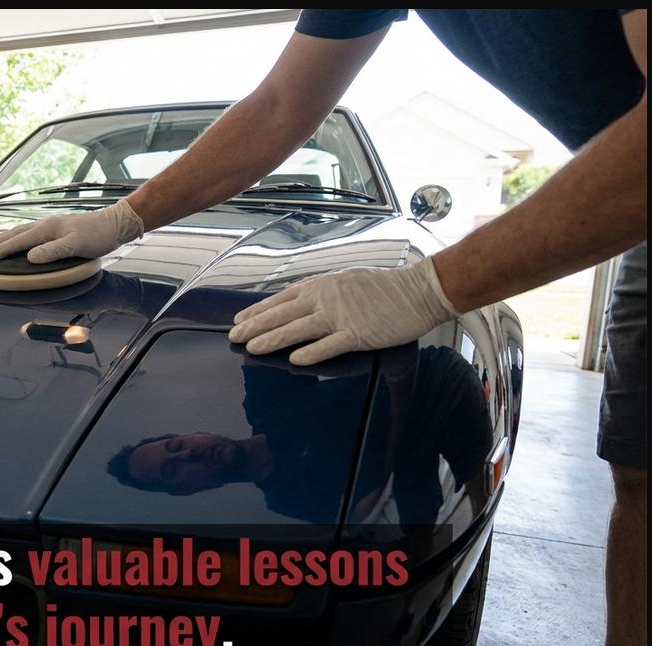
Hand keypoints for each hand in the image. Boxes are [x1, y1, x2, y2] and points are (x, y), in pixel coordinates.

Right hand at [0, 199, 144, 262]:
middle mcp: (47, 225)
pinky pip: (32, 234)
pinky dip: (20, 238)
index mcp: (48, 229)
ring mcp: (52, 226)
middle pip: (16, 233)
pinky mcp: (59, 229)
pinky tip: (22, 243)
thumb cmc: (99, 236)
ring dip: (7, 239)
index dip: (1, 250)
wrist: (117, 223)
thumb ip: (53, 251)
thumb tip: (30, 258)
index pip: (19, 241)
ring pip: (22, 232)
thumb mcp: (77, 245)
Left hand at [228, 257, 458, 365]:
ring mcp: (341, 316)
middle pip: (282, 315)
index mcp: (321, 286)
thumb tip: (298, 300)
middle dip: (255, 326)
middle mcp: (326, 299)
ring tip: (252, 348)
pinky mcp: (358, 333)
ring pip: (298, 329)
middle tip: (234, 337)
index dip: (258, 311)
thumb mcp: (344, 280)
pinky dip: (312, 352)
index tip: (239, 320)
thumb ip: (320, 291)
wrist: (417, 290)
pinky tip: (295, 360)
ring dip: (273, 339)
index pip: (281, 300)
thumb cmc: (382, 287)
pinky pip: (331, 344)